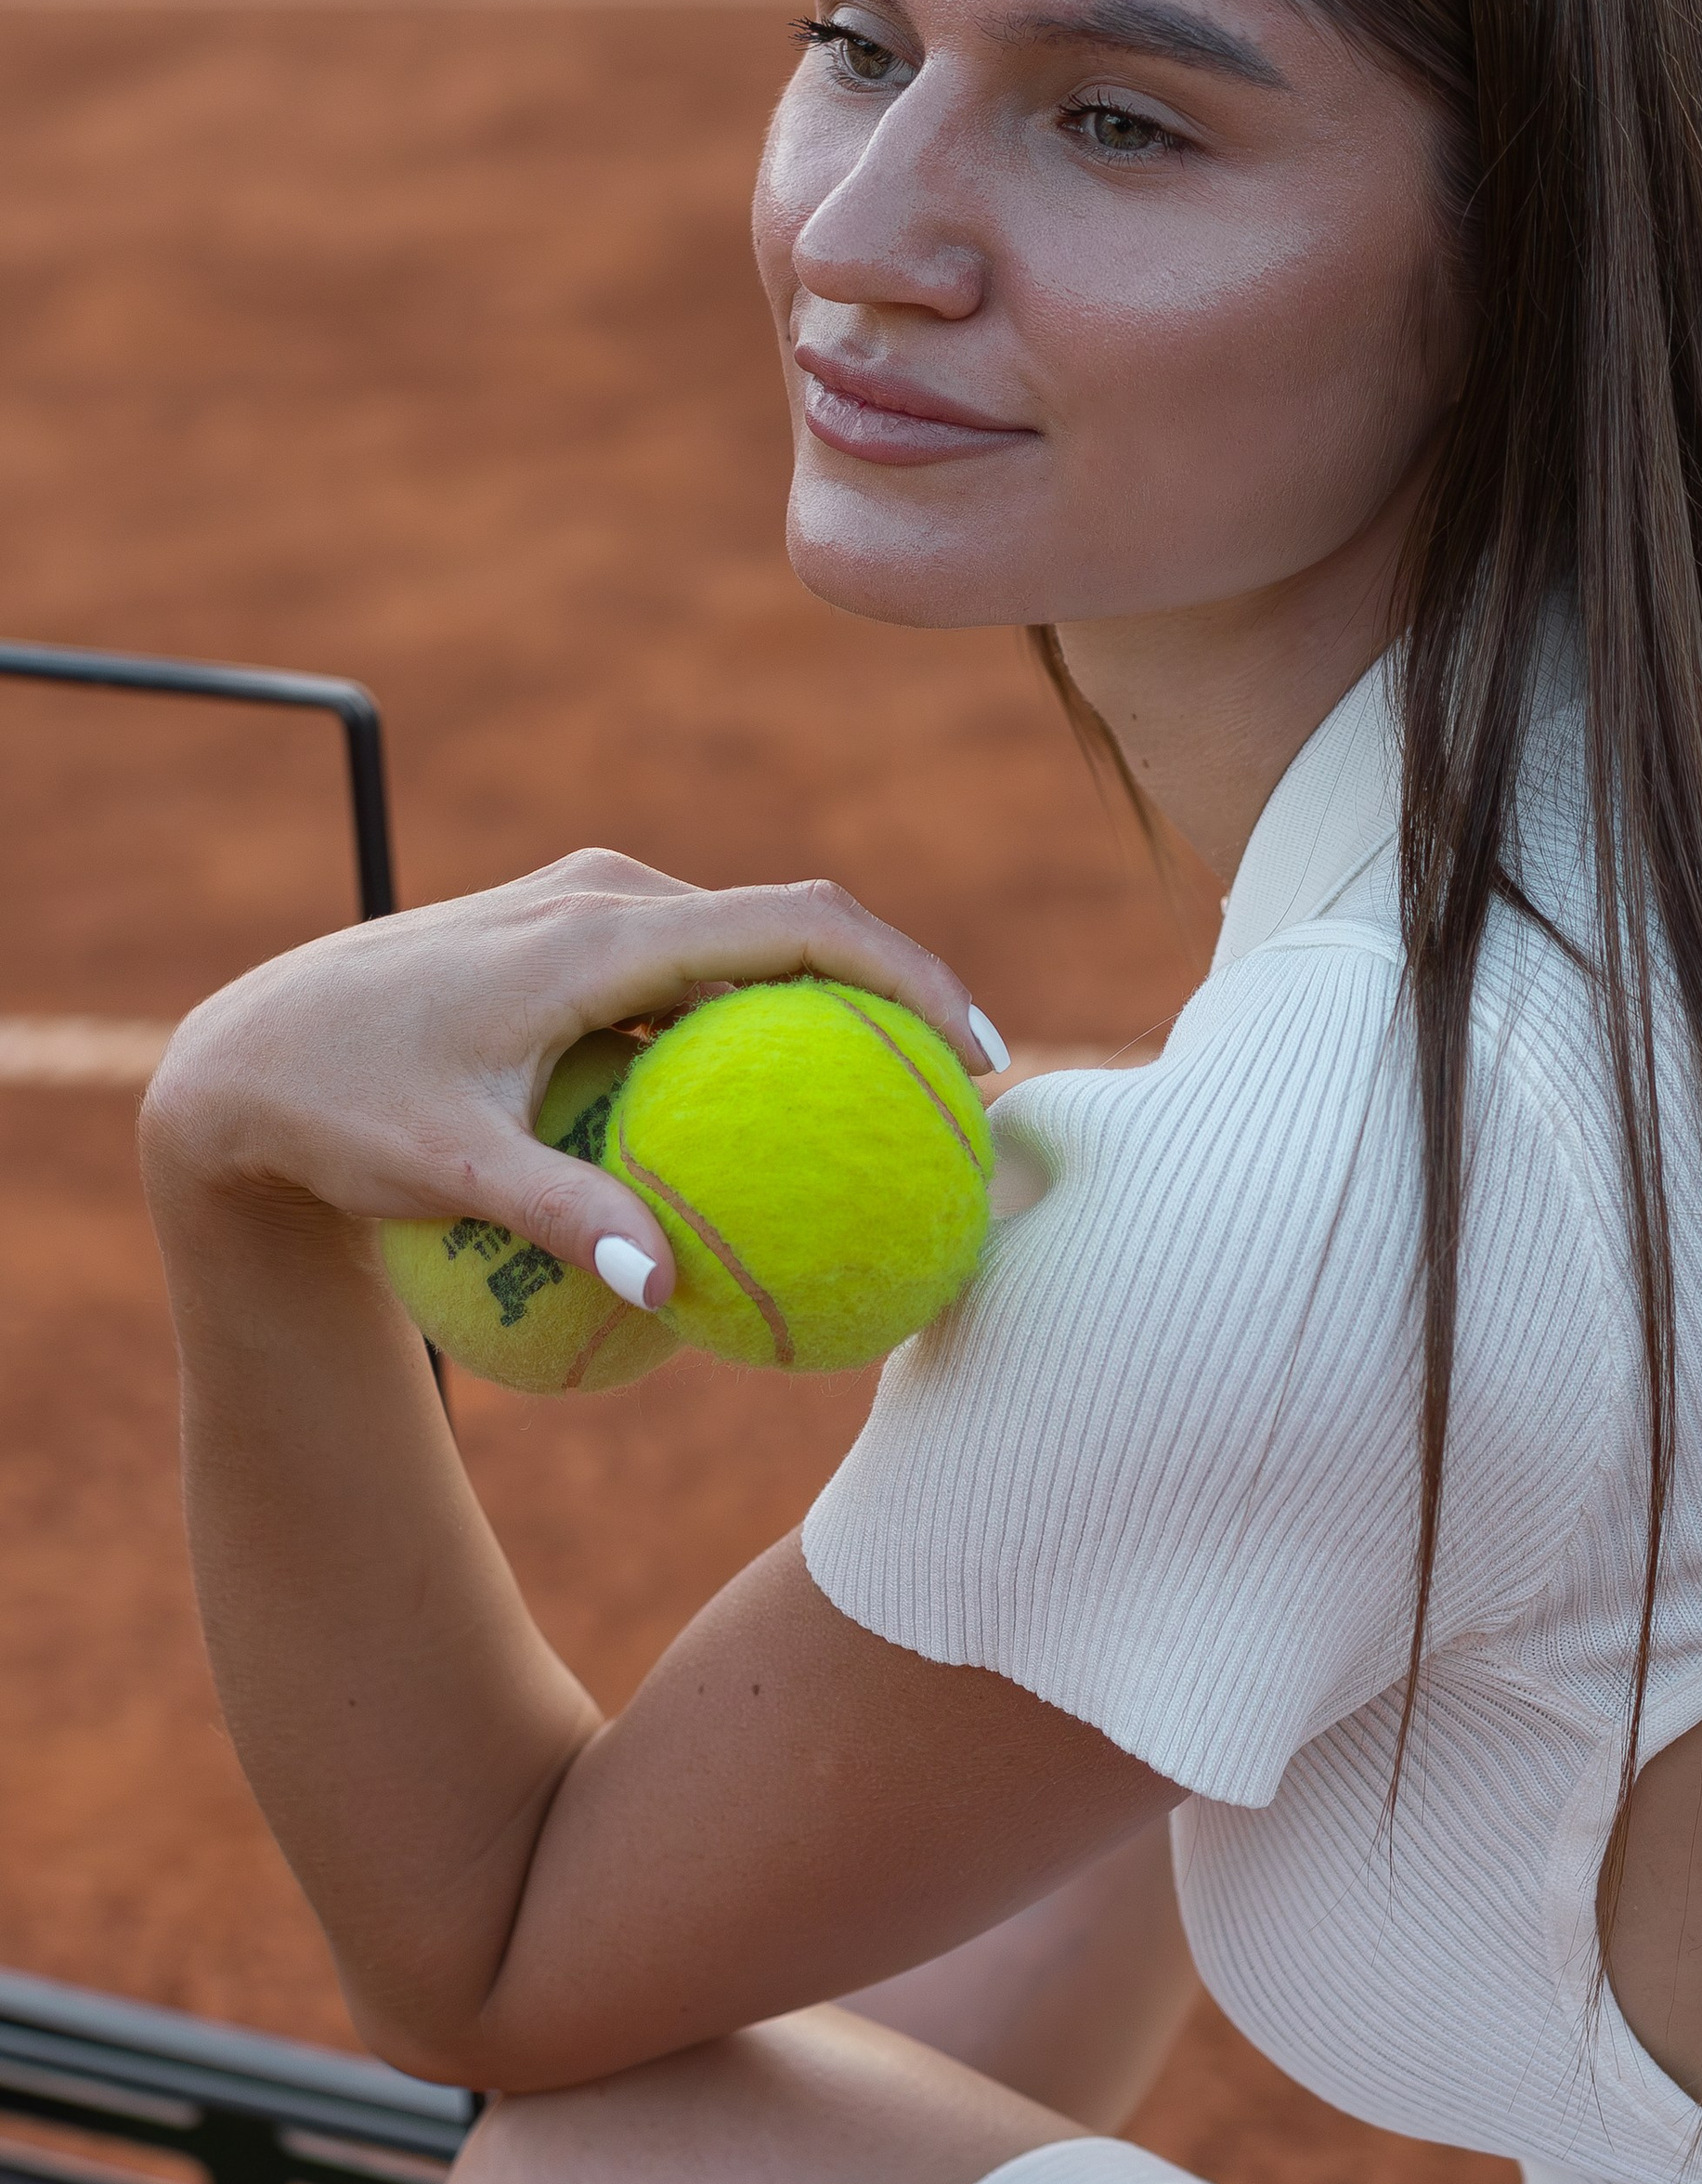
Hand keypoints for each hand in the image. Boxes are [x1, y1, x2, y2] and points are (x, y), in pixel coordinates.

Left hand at [141, 852, 1000, 1315]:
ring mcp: (587, 906)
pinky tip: (778, 1119)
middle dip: (892, 990)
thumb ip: (556, 1215)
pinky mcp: (571, 936)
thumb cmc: (337, 1114)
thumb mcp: (441, 1171)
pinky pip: (692, 973)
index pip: (796, 923)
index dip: (906, 972)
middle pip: (793, 921)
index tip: (975, 1052)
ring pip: (744, 943)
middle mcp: (604, 895)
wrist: (243, 1054)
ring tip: (895, 1103)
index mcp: (598, 929)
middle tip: (965, 1091)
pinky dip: (752, 1028)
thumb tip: (664, 1288)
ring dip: (824, 1007)